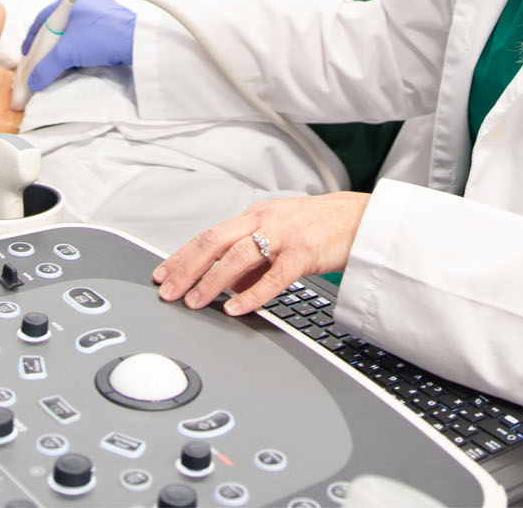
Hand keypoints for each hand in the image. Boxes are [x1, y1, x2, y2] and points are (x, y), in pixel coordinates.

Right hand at [22, 0, 135, 90]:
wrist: (136, 41)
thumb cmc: (99, 37)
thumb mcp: (67, 54)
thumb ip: (45, 68)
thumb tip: (32, 82)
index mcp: (68, 1)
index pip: (41, 21)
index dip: (31, 40)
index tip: (26, 55)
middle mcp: (83, 3)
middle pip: (57, 28)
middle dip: (47, 47)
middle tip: (40, 63)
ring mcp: (99, 12)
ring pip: (73, 33)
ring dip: (64, 49)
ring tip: (58, 65)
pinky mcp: (112, 23)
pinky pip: (88, 37)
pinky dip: (80, 49)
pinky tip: (78, 61)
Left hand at [152, 192, 370, 315]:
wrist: (360, 218)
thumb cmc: (320, 227)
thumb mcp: (279, 234)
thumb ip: (252, 258)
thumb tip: (226, 284)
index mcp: (254, 215)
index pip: (209, 235)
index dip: (182, 255)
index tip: (162, 273)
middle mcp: (264, 220)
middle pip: (214, 242)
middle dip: (186, 268)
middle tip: (167, 291)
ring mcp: (284, 235)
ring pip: (237, 256)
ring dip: (211, 281)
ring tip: (194, 301)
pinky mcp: (304, 253)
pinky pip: (273, 277)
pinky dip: (251, 294)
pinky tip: (235, 307)